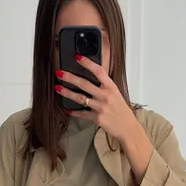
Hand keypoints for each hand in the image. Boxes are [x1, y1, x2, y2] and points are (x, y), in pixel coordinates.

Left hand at [55, 57, 152, 182]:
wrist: (127, 127)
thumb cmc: (121, 110)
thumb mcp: (116, 94)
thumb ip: (105, 86)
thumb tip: (91, 78)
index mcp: (111, 87)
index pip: (98, 71)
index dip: (87, 63)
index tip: (77, 57)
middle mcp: (106, 95)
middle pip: (84, 84)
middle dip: (70, 77)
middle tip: (59, 73)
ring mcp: (101, 107)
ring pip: (80, 98)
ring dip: (67, 92)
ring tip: (57, 88)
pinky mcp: (97, 118)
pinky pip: (82, 113)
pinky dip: (74, 111)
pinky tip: (67, 109)